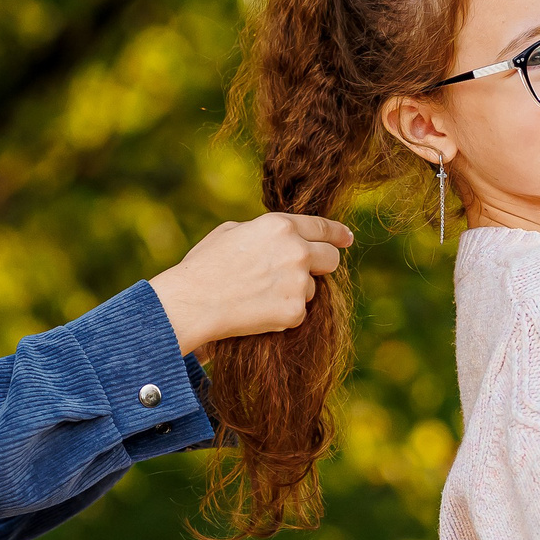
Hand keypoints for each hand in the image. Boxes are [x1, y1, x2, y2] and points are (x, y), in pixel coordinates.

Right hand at [150, 213, 353, 352]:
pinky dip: (284, 313)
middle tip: (302, 273)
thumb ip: (264, 232)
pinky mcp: (294, 312)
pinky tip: (259, 310)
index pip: (322, 228)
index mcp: (280, 226)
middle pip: (331, 259)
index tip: (347, 239)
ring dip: (295, 292)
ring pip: (312, 289)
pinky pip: (299, 312)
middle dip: (321, 265)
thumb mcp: (232, 232)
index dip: (338, 234)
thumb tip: (280, 238)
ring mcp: (298, 283)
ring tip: (260, 295)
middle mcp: (297, 251)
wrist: (193, 302)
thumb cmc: (205, 265)